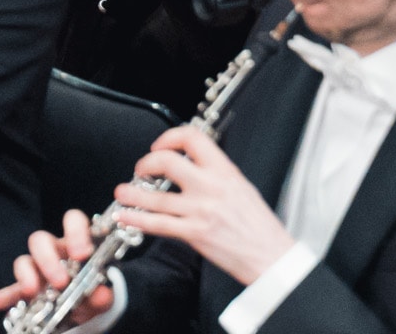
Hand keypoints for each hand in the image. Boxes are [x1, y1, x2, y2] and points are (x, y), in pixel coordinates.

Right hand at [0, 207, 119, 322]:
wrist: (86, 307)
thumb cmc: (93, 291)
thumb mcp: (101, 295)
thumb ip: (103, 294)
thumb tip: (101, 292)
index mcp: (75, 244)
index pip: (73, 222)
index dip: (76, 232)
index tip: (82, 253)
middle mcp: (53, 251)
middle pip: (40, 240)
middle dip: (48, 259)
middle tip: (60, 281)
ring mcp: (36, 268)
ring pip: (24, 260)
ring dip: (26, 274)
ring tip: (31, 291)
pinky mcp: (24, 289)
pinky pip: (9, 290)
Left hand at [111, 123, 297, 287]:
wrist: (273, 257)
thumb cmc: (261, 227)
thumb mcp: (242, 188)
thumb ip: (216, 174)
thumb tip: (193, 163)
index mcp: (225, 172)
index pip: (192, 139)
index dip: (169, 138)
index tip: (159, 146)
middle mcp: (211, 187)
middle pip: (167, 162)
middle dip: (146, 163)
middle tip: (141, 170)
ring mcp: (201, 211)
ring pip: (156, 196)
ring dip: (133, 193)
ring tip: (122, 191)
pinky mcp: (195, 234)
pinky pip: (159, 224)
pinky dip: (137, 219)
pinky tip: (126, 216)